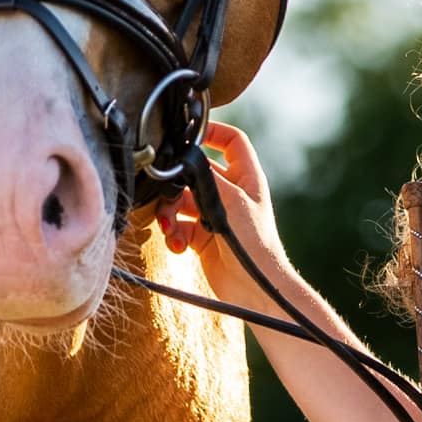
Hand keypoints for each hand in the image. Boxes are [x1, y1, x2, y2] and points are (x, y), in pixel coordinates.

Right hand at [153, 120, 292, 310]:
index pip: (232, 142)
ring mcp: (214, 215)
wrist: (254, 288)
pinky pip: (178, 227)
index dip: (213, 133)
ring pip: (180, 201)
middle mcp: (230, 193)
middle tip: (167, 197)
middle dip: (176, 185)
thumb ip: (208, 177)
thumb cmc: (254, 244)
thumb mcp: (232, 202)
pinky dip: (174, 235)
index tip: (189, 135)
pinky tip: (178, 246)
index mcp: (246, 178)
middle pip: (195, 173)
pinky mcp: (201, 237)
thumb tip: (187, 157)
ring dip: (169, 213)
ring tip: (169, 228)